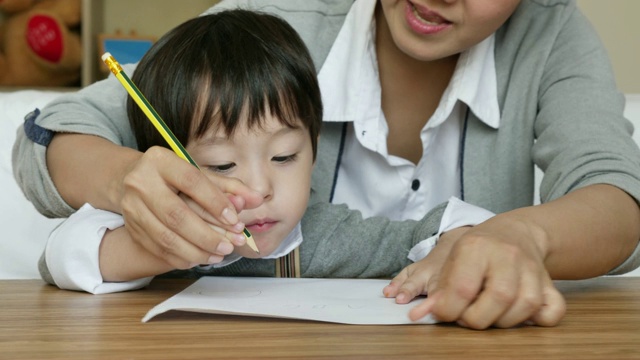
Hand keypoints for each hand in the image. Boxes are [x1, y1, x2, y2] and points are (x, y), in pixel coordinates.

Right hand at [119, 146, 262, 268]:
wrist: (133, 180)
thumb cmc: (175, 177)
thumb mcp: (200, 174)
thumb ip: (229, 187)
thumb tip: (256, 199)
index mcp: (160, 160)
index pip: (192, 181)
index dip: (216, 202)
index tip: (235, 220)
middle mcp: (141, 182)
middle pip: (176, 215)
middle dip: (207, 235)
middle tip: (230, 246)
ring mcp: (132, 207)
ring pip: (166, 237)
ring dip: (196, 251)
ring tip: (219, 255)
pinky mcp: (131, 227)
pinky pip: (157, 249)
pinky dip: (181, 257)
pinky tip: (199, 259)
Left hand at [384, 216, 565, 328]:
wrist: (515, 232)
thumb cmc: (477, 249)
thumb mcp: (452, 259)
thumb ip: (438, 288)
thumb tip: (419, 314)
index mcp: (476, 246)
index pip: (462, 288)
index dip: (448, 309)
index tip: (443, 313)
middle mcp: (507, 255)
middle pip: (496, 299)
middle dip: (475, 319)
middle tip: (465, 316)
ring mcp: (532, 269)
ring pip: (523, 307)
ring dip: (501, 321)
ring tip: (487, 314)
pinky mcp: (549, 283)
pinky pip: (552, 311)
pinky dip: (538, 320)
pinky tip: (518, 314)